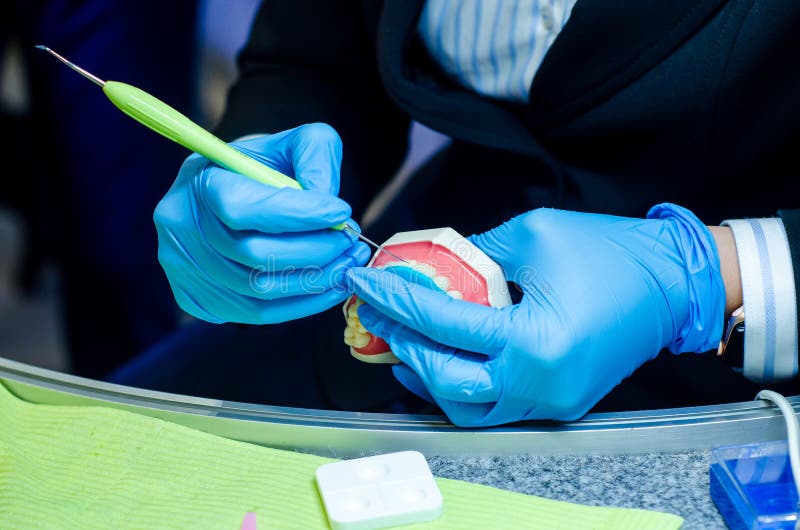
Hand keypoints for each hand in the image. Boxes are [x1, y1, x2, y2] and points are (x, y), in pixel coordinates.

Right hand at [154, 123, 369, 323]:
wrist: (231, 194)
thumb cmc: (265, 166)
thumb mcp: (293, 141)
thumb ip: (315, 156)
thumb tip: (328, 202)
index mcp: (199, 181)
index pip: (243, 208)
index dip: (298, 215)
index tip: (342, 211)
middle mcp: (180, 228)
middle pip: (254, 255)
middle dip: (316, 250)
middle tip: (351, 241)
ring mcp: (185, 270)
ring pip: (260, 291)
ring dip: (316, 280)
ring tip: (348, 261)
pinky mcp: (200, 300)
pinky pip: (259, 313)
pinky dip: (303, 303)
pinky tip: (330, 283)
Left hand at [346, 204, 725, 425]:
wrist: (672, 284)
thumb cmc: (611, 253)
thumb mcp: (532, 235)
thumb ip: (474, 255)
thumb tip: (431, 266)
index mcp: (534, 339)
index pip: (443, 323)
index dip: (396, 299)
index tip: (366, 282)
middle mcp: (540, 383)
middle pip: (444, 380)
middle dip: (403, 344)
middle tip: (379, 313)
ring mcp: (551, 401)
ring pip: (466, 407)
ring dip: (427, 376)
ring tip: (404, 342)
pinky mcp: (558, 404)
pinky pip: (496, 406)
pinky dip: (462, 386)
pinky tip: (444, 360)